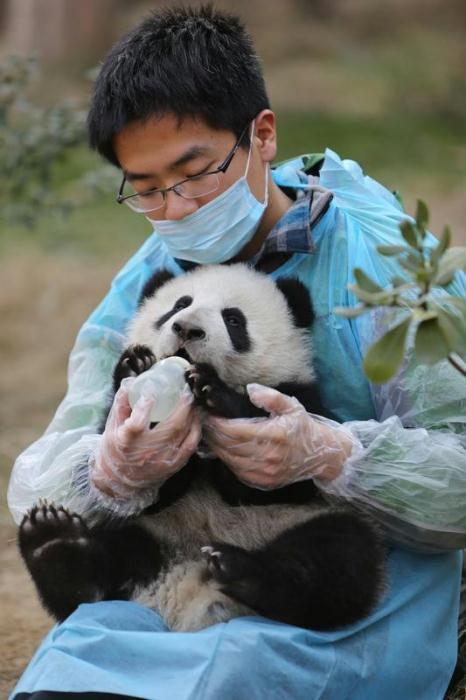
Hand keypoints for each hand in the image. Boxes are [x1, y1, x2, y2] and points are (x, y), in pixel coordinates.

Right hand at [91, 384, 200, 498]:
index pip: (137, 423)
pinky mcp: (174, 465)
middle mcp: (147, 452)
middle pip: (172, 427)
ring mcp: (163, 459)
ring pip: (185, 434)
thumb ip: (122, 402)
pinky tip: (195, 417)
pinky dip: (196, 428)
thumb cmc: (116, 447)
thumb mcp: (112, 424)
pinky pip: (191, 444)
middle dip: (183, 405)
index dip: (145, 406)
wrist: (121, 480)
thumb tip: (133, 380)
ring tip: (191, 400)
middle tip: (186, 389)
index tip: (151, 391)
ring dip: (192, 414)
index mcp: (127, 441)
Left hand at [203, 383, 354, 488]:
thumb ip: (271, 397)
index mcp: (274, 435)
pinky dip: (226, 459)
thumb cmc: (302, 427)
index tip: (208, 413)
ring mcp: (265, 473)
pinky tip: (222, 448)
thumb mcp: (291, 406)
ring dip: (216, 447)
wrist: (320, 455)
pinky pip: (237, 471)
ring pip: (230, 460)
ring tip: (209, 434)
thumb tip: (250, 389)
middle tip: (202, 422)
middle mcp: (268, 456)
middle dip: (212, 434)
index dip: (217, 423)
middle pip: (228, 446)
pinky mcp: (263, 482)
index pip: (234, 430)